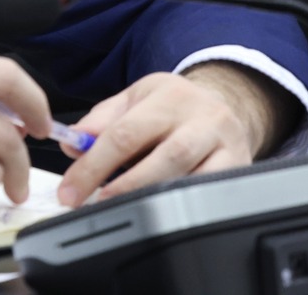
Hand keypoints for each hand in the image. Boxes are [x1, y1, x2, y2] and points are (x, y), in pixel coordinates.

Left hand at [55, 63, 293, 208]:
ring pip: (187, 177)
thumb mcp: (137, 100)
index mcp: (170, 95)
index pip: (125, 132)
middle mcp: (201, 116)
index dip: (93, 165)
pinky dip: (181, 205)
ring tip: (123, 210)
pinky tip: (160, 212)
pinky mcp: (238, 167)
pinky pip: (207, 193)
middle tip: (91, 204)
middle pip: (161, 156)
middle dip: (121, 187)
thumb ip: (102, 121)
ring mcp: (223, 143)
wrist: (228, 105)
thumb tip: (71, 144)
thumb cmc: (175, 107)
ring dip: (149, 198)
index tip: (70, 191)